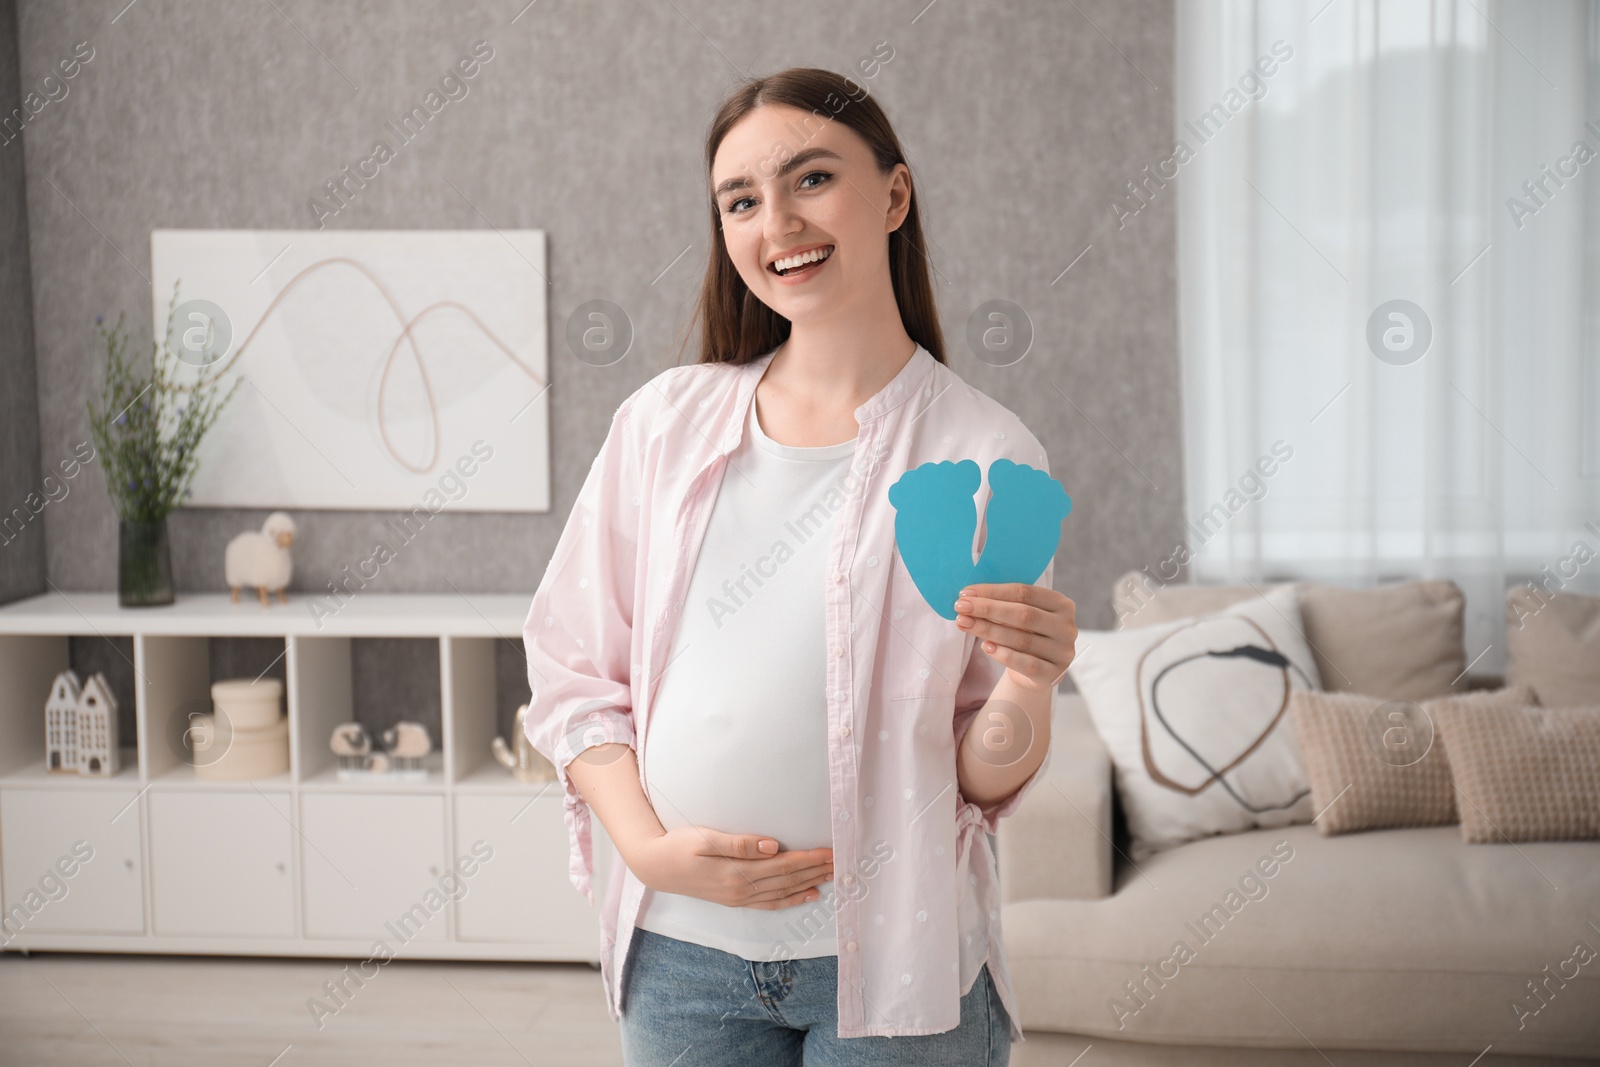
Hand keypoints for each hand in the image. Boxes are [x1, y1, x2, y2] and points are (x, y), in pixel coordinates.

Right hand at [629, 826, 833, 909]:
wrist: (655, 867)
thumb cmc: (678, 846)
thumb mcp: (704, 838)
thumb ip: (737, 843)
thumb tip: (771, 845)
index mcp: (736, 873)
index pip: (783, 865)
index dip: (809, 858)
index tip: (831, 850)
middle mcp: (741, 890)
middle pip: (788, 879)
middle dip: (816, 870)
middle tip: (842, 861)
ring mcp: (739, 898)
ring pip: (783, 892)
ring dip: (810, 883)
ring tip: (833, 875)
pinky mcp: (735, 900)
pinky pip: (771, 902)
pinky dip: (792, 899)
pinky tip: (808, 894)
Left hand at [953, 582, 1077, 689]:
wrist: (1036, 672)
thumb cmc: (1025, 634)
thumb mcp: (1022, 615)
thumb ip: (1005, 603)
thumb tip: (970, 595)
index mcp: (1061, 604)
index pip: (1025, 592)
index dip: (993, 591)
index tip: (966, 592)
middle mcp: (1066, 627)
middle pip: (1023, 614)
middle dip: (988, 609)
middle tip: (961, 607)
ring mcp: (1062, 652)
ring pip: (1021, 639)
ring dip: (988, 630)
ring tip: (964, 624)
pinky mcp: (1053, 674)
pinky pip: (1025, 663)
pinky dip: (1003, 654)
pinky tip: (985, 646)